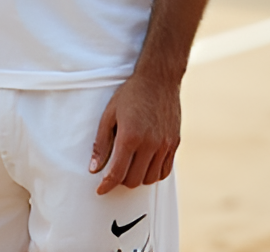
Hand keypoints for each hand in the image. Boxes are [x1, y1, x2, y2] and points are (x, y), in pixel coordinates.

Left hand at [89, 71, 180, 194]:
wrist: (159, 80)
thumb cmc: (131, 94)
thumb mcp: (109, 114)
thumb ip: (101, 143)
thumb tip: (94, 168)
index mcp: (130, 136)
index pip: (117, 173)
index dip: (106, 185)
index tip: (100, 190)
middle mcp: (150, 144)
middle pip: (133, 180)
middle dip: (120, 180)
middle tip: (113, 172)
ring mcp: (165, 146)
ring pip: (149, 179)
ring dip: (137, 178)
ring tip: (129, 166)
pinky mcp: (175, 145)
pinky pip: (164, 172)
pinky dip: (152, 174)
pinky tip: (145, 165)